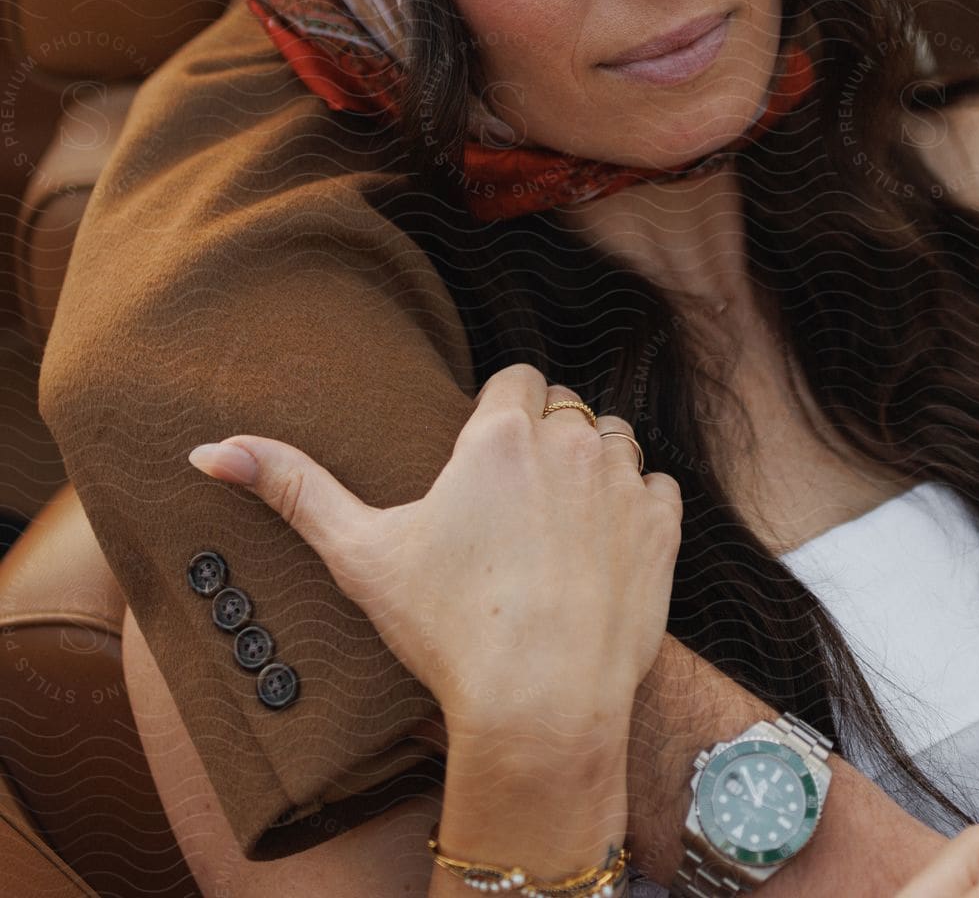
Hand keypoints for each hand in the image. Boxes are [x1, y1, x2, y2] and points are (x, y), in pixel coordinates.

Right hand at [187, 362, 682, 733]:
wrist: (541, 707)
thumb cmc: (449, 631)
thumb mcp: (359, 555)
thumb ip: (292, 490)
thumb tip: (209, 450)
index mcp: (500, 435)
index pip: (515, 377)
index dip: (498, 411)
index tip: (482, 456)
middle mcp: (569, 442)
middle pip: (564, 405)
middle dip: (542, 436)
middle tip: (512, 499)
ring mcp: (623, 482)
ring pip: (614, 438)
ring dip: (592, 464)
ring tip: (558, 520)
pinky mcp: (663, 529)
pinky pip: (658, 486)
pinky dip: (637, 506)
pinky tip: (604, 544)